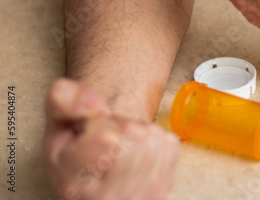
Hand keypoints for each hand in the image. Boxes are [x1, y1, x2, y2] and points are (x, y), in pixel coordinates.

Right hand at [44, 79, 179, 199]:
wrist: (101, 157)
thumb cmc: (77, 138)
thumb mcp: (59, 116)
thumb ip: (64, 99)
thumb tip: (92, 103)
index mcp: (71, 182)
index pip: (107, 137)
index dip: (101, 120)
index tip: (90, 128)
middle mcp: (103, 198)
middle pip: (136, 137)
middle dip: (124, 124)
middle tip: (110, 135)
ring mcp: (135, 197)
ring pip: (154, 141)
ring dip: (142, 131)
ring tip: (124, 143)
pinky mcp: (161, 188)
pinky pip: (170, 145)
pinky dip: (158, 138)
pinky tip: (140, 149)